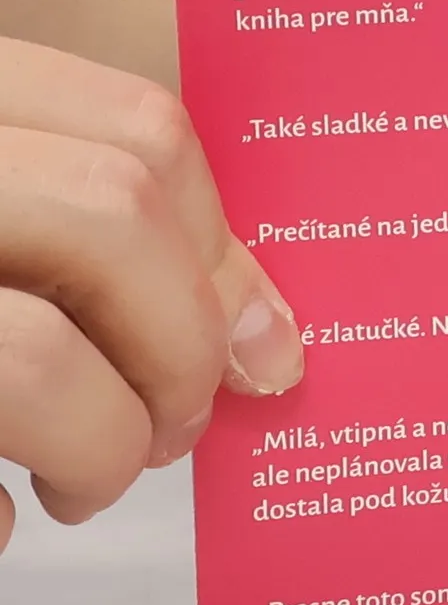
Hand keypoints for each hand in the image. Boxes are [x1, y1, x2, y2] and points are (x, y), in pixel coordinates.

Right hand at [0, 38, 302, 552]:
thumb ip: (91, 223)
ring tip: (85, 479)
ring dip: (101, 441)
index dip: (221, 241)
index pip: (136, 125)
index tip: (264, 335)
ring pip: (31, 359)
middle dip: (184, 343)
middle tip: (183, 423)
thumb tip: (259, 331)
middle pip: (112, 215)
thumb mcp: (18, 211)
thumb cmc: (1, 274)